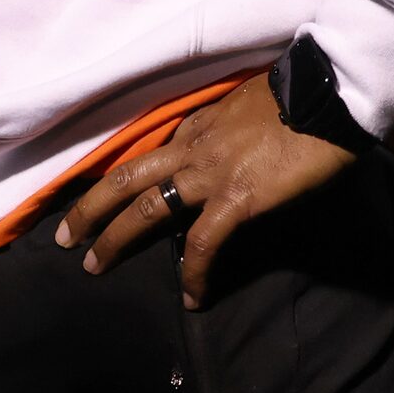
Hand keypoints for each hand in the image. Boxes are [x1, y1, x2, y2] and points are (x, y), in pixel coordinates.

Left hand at [54, 76, 355, 308]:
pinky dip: (193, 273)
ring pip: (145, 207)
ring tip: (93, 267)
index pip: (150, 156)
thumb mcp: (252, 105)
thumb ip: (233, 129)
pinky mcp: (236, 198)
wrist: (327, 94)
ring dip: (115, 239)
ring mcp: (209, 173)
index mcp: (198, 126)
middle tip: (66, 237)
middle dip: (90, 208)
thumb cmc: (302, 96)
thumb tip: (237, 147)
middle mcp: (193, 148)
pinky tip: (190, 297)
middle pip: (126, 177)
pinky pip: (203, 242)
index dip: (126, 182)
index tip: (109, 201)